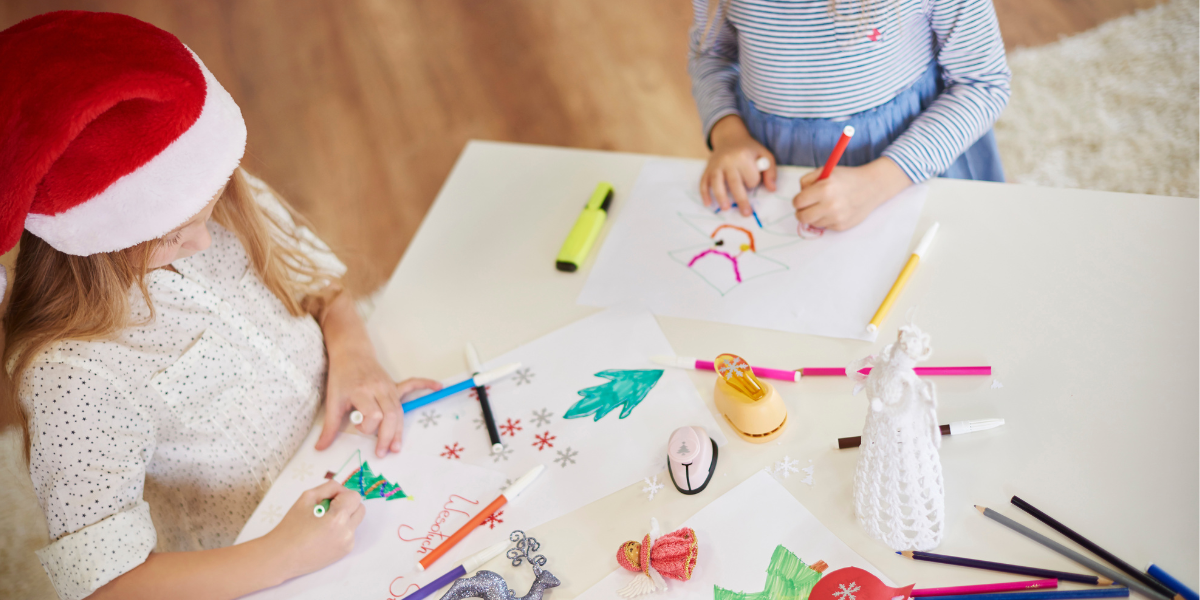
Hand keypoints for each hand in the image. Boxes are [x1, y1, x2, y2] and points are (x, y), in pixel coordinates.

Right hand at [262, 480, 364, 580]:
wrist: (282, 556)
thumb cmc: (291, 527)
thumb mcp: (306, 497)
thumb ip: (329, 488)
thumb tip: (342, 490)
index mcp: (338, 517)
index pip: (355, 497)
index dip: (342, 494)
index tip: (328, 500)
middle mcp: (346, 532)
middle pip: (360, 509)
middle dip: (347, 505)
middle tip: (327, 509)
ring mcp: (347, 544)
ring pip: (355, 522)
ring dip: (345, 518)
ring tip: (323, 523)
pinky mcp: (344, 552)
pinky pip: (350, 534)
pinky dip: (341, 530)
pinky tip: (323, 534)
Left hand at [318, 340, 440, 456]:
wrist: (350, 353)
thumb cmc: (341, 377)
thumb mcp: (332, 401)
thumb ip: (329, 426)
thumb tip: (320, 448)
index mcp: (362, 392)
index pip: (373, 414)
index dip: (368, 427)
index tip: (359, 429)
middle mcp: (378, 389)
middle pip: (390, 415)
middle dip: (388, 436)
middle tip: (383, 453)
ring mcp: (388, 387)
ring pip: (399, 410)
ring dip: (399, 430)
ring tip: (396, 447)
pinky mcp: (394, 385)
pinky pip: (412, 384)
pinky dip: (426, 384)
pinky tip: (438, 387)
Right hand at [701, 115, 776, 215]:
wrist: (730, 137)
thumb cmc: (749, 149)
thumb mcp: (764, 155)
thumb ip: (770, 172)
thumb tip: (771, 189)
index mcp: (744, 156)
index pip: (751, 177)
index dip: (754, 182)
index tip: (753, 180)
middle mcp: (728, 160)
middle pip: (734, 183)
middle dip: (741, 200)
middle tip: (746, 213)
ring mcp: (716, 165)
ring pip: (717, 183)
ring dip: (720, 197)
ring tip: (726, 208)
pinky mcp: (707, 169)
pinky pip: (704, 182)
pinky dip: (704, 193)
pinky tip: (708, 203)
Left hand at [793, 157, 911, 230]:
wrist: (872, 187)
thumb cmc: (846, 178)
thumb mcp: (825, 171)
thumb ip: (807, 182)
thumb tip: (798, 198)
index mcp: (824, 189)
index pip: (798, 202)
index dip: (798, 200)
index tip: (801, 199)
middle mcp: (830, 205)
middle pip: (802, 217)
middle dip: (801, 212)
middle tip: (806, 207)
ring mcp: (836, 218)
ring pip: (812, 223)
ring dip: (814, 216)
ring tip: (823, 206)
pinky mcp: (841, 226)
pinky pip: (824, 226)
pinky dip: (825, 219)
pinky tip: (834, 211)